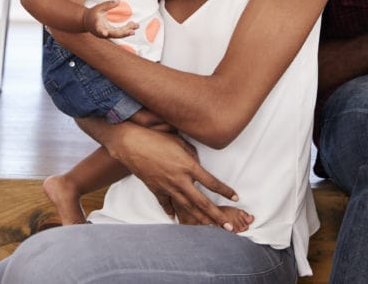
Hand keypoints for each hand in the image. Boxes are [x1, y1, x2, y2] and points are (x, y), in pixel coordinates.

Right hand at [82, 0, 137, 38]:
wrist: (86, 21)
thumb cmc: (92, 13)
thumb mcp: (99, 7)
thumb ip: (108, 4)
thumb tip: (118, 1)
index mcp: (97, 25)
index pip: (99, 29)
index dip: (102, 31)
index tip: (104, 33)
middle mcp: (102, 32)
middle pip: (114, 34)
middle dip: (124, 33)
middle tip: (133, 31)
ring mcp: (106, 34)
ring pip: (118, 34)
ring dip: (128, 30)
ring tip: (137, 25)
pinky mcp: (110, 34)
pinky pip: (119, 33)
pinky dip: (126, 29)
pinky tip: (133, 24)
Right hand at [109, 123, 240, 227]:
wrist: (131, 143)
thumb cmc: (156, 138)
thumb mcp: (179, 142)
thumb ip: (192, 154)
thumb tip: (198, 164)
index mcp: (188, 166)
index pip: (211, 182)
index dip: (225, 190)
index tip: (236, 197)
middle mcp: (179, 180)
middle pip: (202, 202)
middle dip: (217, 216)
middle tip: (228, 227)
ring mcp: (167, 187)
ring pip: (186, 207)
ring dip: (199, 219)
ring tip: (210, 228)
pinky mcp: (155, 189)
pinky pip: (165, 203)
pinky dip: (170, 212)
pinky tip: (175, 219)